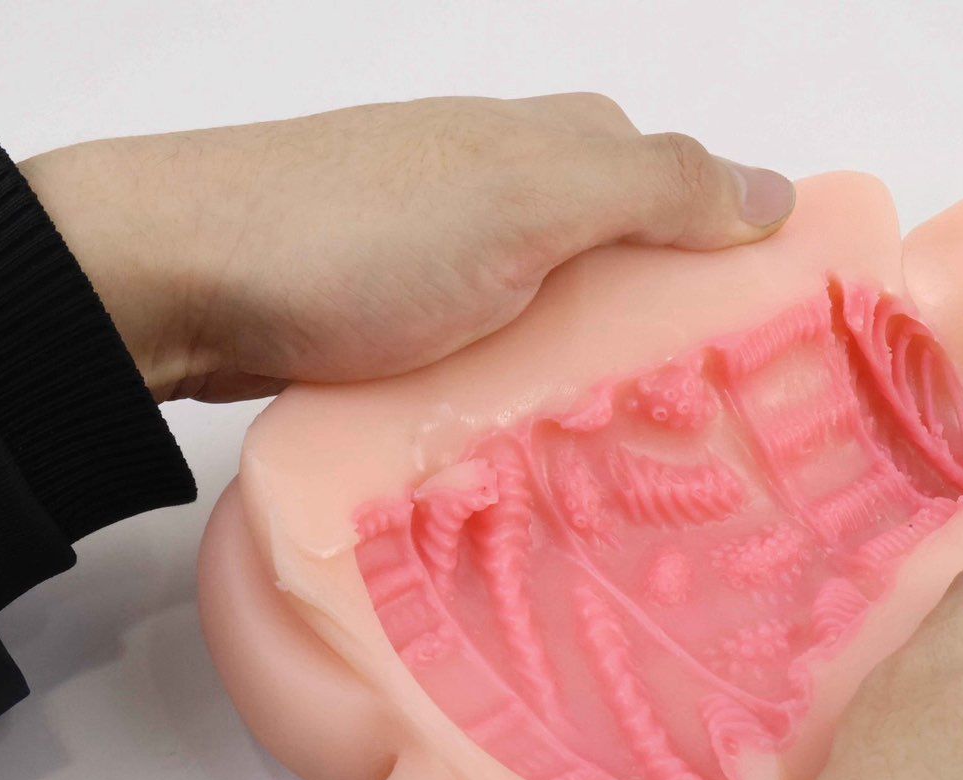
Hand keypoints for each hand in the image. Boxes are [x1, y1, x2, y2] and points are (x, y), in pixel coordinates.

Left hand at [17, 95, 795, 401]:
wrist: (179, 277)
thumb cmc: (358, 236)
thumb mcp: (529, 200)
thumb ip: (655, 190)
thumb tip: (781, 192)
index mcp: (560, 143)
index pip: (692, 192)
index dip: (742, 259)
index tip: (784, 351)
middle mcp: (514, 187)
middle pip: (631, 262)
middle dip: (678, 330)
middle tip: (718, 424)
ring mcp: (456, 255)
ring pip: (565, 313)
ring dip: (602, 369)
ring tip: (643, 453)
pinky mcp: (406, 317)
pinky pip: (502, 352)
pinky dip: (531, 391)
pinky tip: (543, 443)